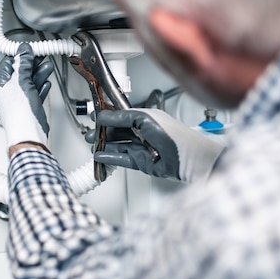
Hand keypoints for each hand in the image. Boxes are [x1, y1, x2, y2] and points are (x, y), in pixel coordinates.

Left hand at [0, 43, 53, 153]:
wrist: (29, 135)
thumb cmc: (20, 114)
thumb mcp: (22, 82)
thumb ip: (23, 65)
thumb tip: (23, 51)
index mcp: (0, 86)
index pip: (8, 65)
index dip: (18, 55)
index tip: (29, 49)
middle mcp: (8, 93)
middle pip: (20, 73)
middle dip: (31, 64)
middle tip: (41, 56)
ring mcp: (19, 101)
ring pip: (29, 83)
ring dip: (38, 74)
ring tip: (47, 66)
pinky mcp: (30, 108)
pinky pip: (35, 94)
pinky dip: (41, 87)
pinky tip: (46, 83)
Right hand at [94, 108, 224, 180]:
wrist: (189, 159)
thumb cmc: (174, 136)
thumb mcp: (145, 119)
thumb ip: (122, 118)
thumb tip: (104, 116)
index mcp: (146, 117)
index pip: (122, 115)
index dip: (108, 117)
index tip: (95, 117)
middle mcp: (144, 132)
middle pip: (118, 131)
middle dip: (103, 132)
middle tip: (90, 134)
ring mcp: (143, 148)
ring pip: (119, 145)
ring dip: (105, 145)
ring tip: (92, 145)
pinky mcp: (142, 163)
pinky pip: (123, 158)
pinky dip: (111, 157)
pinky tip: (101, 155)